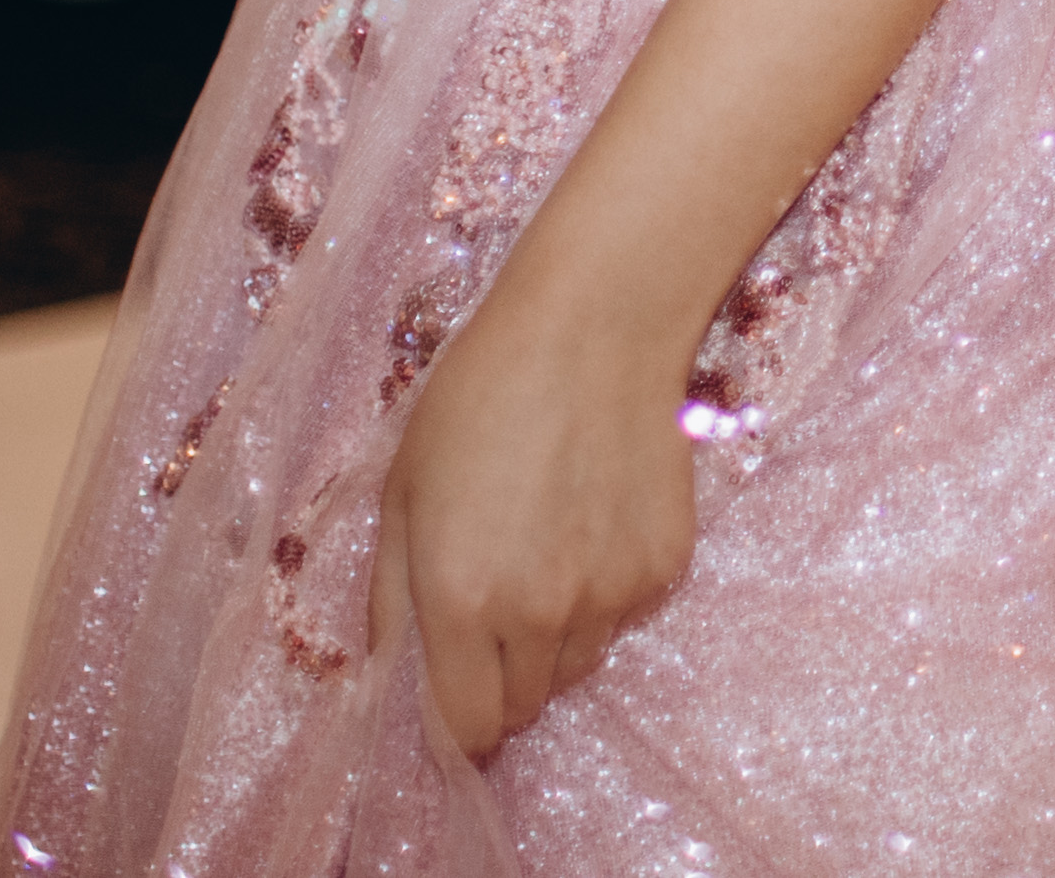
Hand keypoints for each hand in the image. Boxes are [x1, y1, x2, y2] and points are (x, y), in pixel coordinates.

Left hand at [371, 291, 701, 761]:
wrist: (595, 327)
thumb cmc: (479, 397)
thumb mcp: (402, 491)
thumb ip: (390, 599)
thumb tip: (391, 677)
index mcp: (460, 602)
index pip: (464, 728)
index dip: (452, 722)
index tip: (451, 693)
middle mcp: (540, 616)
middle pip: (524, 706)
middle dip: (502, 677)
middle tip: (496, 606)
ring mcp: (611, 595)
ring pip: (577, 665)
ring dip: (555, 639)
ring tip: (547, 552)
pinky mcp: (664, 569)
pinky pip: (624, 616)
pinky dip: (606, 593)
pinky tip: (594, 521)